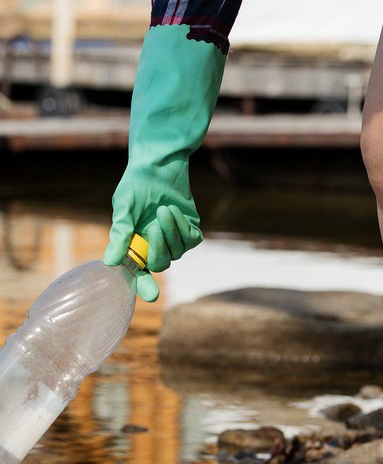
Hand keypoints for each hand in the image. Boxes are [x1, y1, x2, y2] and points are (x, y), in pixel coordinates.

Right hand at [103, 162, 202, 301]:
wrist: (157, 166)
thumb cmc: (135, 187)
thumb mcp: (124, 209)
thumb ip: (121, 235)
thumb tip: (111, 262)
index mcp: (137, 246)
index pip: (140, 272)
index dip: (145, 285)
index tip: (151, 296)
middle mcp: (156, 246)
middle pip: (161, 264)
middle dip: (159, 249)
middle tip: (153, 227)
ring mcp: (176, 240)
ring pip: (177, 251)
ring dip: (170, 231)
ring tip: (162, 209)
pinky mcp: (191, 231)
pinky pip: (191, 239)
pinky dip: (182, 225)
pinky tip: (173, 210)